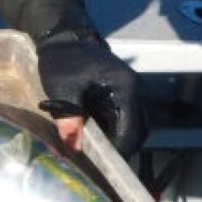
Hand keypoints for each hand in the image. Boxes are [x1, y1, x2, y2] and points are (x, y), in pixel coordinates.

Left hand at [36, 33, 146, 157]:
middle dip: (121, 147)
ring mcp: (131, 92)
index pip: (133, 130)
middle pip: (139, 130)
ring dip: (117, 139)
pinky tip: (96, 138)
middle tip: (101, 163)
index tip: (104, 165)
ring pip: (133, 125)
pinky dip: (113, 129)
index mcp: (127, 89)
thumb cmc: (64, 60)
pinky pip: (124, 118)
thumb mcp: (62, 89)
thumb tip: (72, 147)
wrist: (63, 37)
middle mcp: (136, 92)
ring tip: (97, 153)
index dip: (121, 150)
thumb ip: (68, 117)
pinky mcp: (122, 94)